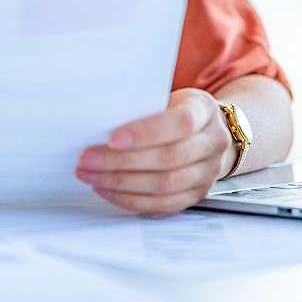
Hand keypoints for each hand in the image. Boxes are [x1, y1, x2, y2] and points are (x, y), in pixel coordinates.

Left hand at [75, 88, 233, 214]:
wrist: (207, 130)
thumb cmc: (176, 110)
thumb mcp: (165, 97)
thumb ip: (141, 108)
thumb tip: (98, 123)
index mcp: (205, 110)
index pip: (181, 122)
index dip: (146, 132)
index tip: (112, 139)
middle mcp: (213, 142)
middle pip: (169, 158)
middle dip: (122, 162)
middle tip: (88, 160)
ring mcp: (208, 172)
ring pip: (165, 185)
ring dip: (122, 184)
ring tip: (92, 177)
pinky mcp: (197, 194)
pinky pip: (164, 204)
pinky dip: (132, 200)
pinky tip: (108, 191)